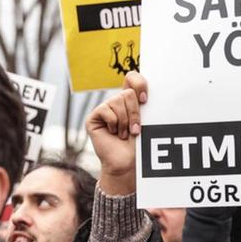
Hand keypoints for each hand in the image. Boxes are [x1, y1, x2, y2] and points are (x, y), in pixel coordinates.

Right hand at [86, 72, 147, 195]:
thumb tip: (145, 91)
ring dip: (125, 121)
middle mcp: (116, 102)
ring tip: (125, 134)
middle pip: (127, 93)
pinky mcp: (93, 117)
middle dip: (135, 113)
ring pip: (118, 100)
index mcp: (130, 100)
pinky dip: (114, 123)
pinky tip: (113, 133)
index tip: (145, 100)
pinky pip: (106, 110)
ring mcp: (104, 109)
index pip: (132, 78)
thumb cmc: (139, 145)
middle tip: (136, 130)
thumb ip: (143, 103)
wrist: (127, 163)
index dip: (139, 84)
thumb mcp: (147, 120)